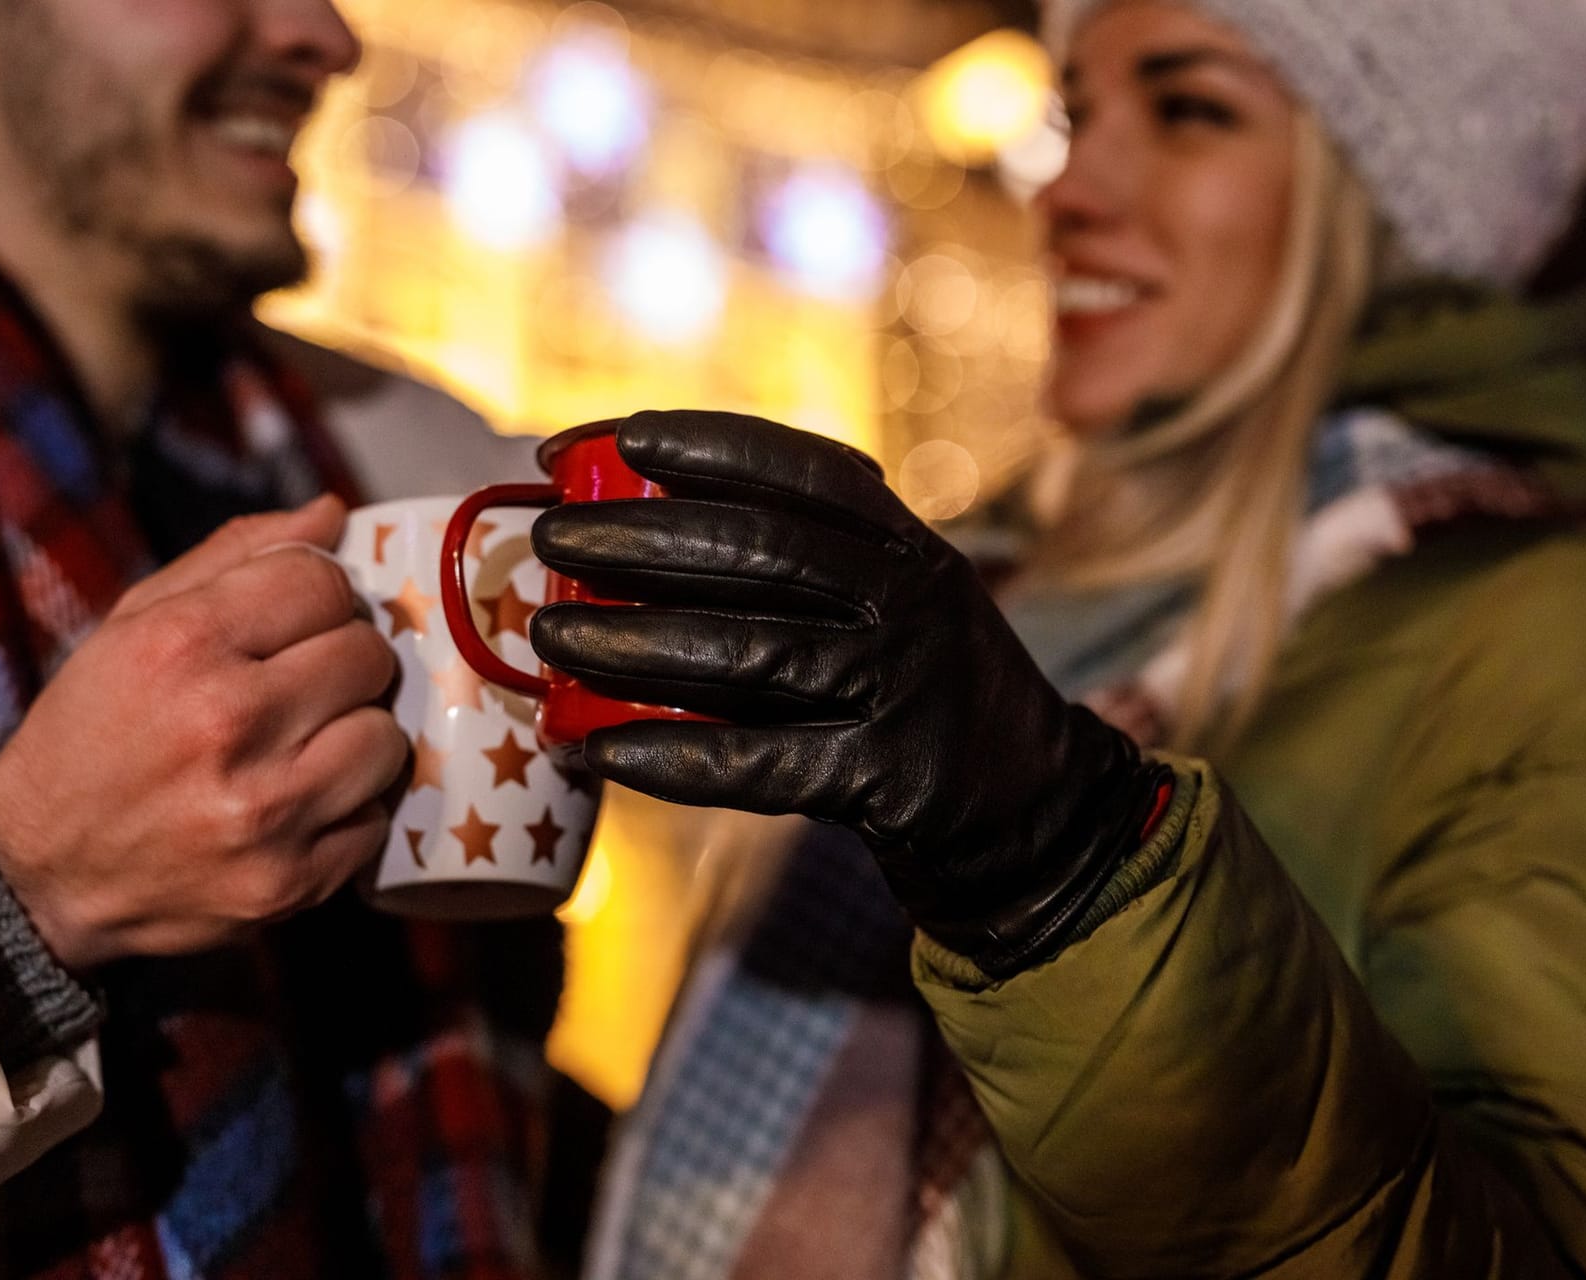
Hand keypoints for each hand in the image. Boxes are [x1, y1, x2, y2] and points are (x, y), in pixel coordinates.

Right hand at [0, 495, 407, 970]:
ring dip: (356, 737)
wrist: (41, 873)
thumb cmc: (94, 733)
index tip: (299, 622)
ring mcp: (265, 809)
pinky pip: (375, 820)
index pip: (324, 583)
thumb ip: (237, 558)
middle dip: (343, 662)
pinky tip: (296, 804)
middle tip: (302, 685)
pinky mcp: (290, 881)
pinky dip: (347, 811)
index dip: (321, 596)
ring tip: (304, 745)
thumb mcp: (135, 624)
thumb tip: (333, 514)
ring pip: (385, 739)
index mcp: (184, 644)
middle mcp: (228, 722)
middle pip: (368, 655)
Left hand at [528, 412, 1167, 971]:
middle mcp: (914, 601)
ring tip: (548, 633)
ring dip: (635, 641)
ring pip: (750, 653)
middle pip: (763, 551)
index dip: (710, 446)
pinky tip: (599, 748)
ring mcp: (905, 689)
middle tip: (553, 538)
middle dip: (642, 537)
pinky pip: (761, 765)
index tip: (618, 438)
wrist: (1036, 817)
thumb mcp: (894, 609)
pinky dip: (674, 758)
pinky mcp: (890, 778)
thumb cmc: (923, 700)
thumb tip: (640, 538)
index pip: (808, 470)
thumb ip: (806, 574)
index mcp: (910, 547)